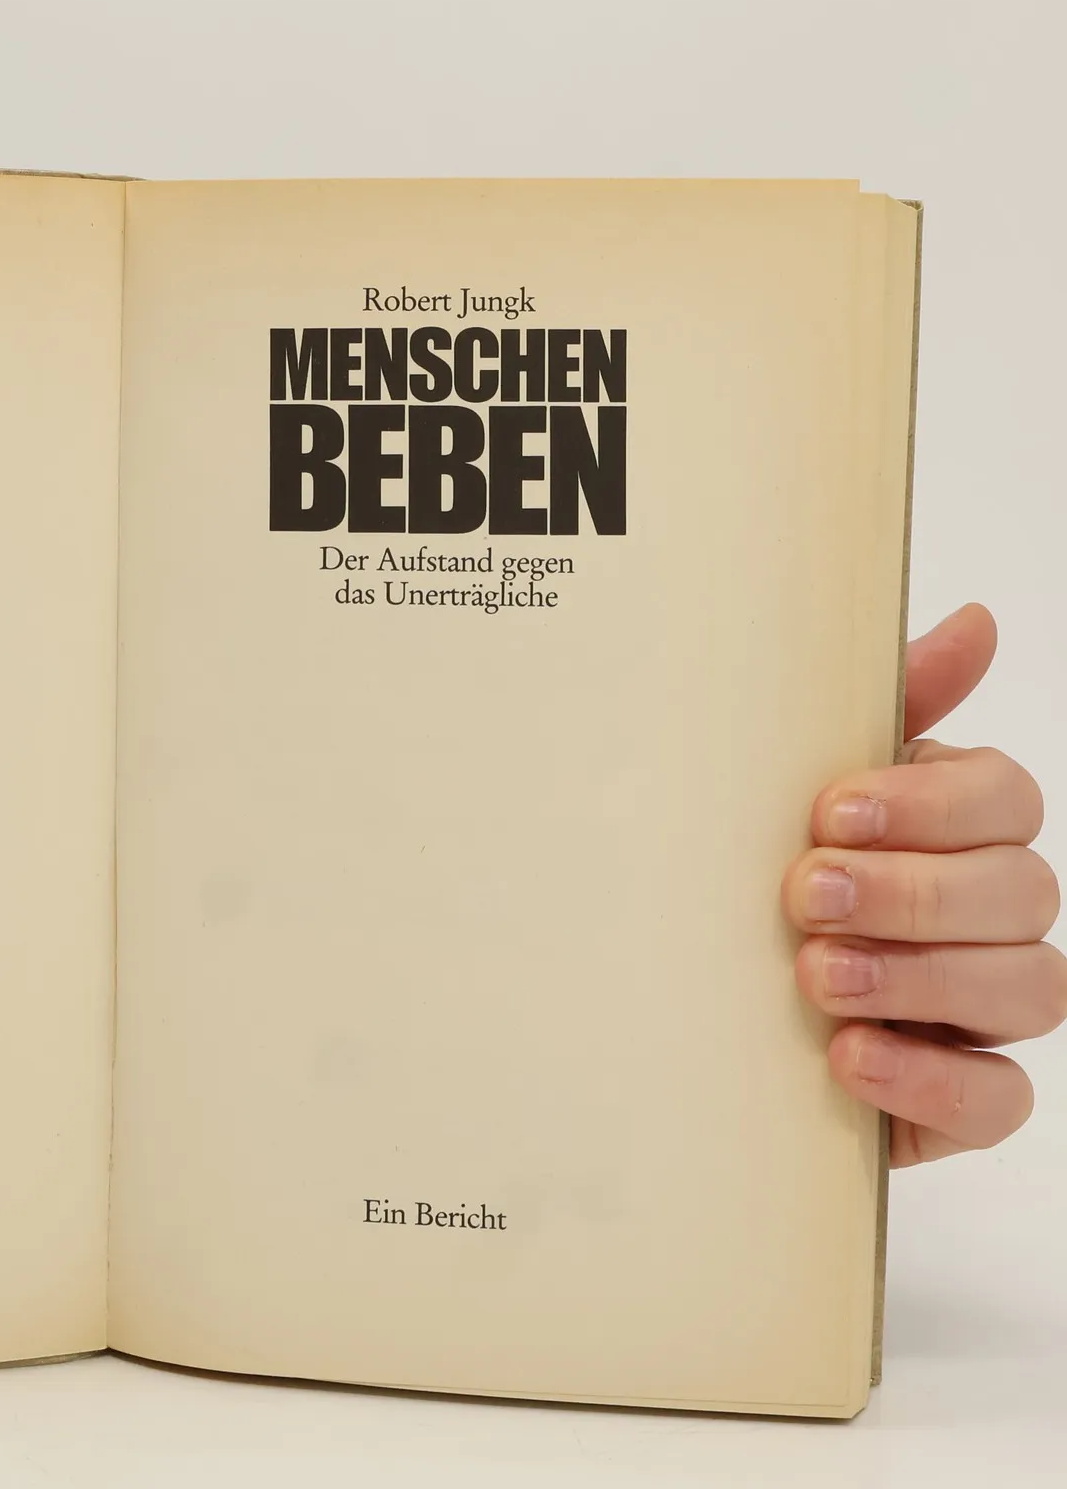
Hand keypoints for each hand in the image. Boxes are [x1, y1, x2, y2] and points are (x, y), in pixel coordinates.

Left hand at [786, 603, 1061, 1164]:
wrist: (689, 1000)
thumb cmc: (754, 867)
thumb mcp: (789, 779)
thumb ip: (885, 702)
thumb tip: (978, 619)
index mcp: (954, 825)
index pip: (1005, 797)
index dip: (930, 804)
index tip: (830, 811)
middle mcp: (987, 913)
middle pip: (1022, 892)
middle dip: (912, 892)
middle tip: (805, 893)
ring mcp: (983, 1008)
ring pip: (1030, 989)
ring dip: (919, 978)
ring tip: (814, 974)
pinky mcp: (962, 1097)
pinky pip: (1000, 1099)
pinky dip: (929, 1079)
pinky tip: (849, 1055)